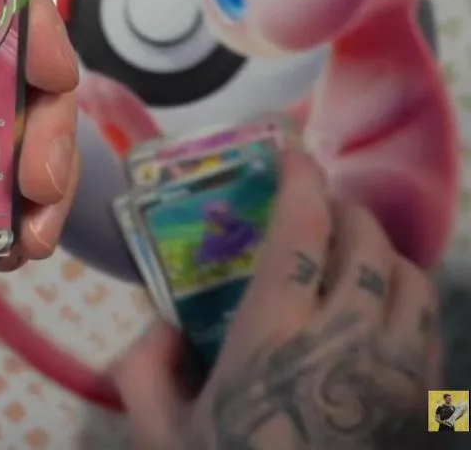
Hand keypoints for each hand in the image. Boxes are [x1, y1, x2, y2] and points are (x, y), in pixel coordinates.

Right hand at [113, 145, 441, 448]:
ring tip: (351, 251)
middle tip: (315, 204)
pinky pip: (429, 329)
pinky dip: (408, 297)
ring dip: (381, 252)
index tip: (289, 153)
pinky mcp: (418, 407)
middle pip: (367, 246)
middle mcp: (344, 347)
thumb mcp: (157, 433)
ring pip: (412, 282)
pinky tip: (378, 307)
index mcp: (273, 343)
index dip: (300, 181)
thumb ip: (145, 367)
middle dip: (343, 210)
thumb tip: (164, 324)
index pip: (302, 234)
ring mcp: (393, 378)